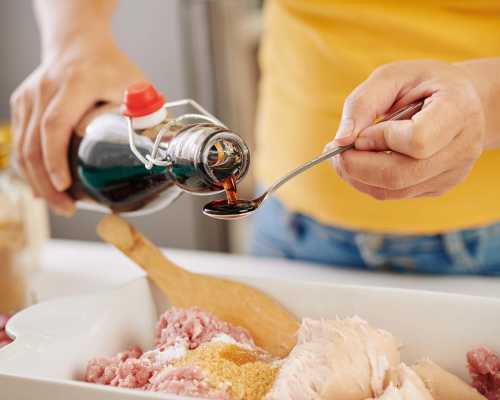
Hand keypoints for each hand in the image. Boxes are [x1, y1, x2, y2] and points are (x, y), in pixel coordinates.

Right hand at [10, 35, 145, 214]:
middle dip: (46, 182)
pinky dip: (30, 167)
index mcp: (74, 83)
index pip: (55, 124)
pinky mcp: (22, 105)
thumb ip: (144, 114)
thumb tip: (156, 149)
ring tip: (58, 204)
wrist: (78, 42)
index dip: (56, 158)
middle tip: (66, 208)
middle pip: (33, 143)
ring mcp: (28, 97)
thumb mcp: (135, 85)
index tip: (64, 186)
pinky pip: (20, 141)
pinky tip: (43, 186)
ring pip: (21, 146)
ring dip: (36, 180)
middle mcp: (45, 89)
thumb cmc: (110, 66)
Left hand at [327, 60, 484, 199]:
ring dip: (357, 176)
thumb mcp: (391, 76)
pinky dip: (368, 181)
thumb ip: (362, 104)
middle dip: (357, 165)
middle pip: (400, 174)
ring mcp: (453, 172)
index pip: (418, 141)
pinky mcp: (440, 187)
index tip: (362, 132)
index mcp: (458, 110)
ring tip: (345, 154)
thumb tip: (340, 141)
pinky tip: (364, 161)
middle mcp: (463, 147)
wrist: (459, 100)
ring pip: (394, 190)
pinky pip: (395, 194)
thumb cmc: (420, 83)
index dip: (381, 139)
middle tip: (334, 150)